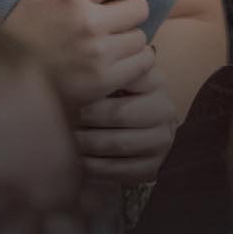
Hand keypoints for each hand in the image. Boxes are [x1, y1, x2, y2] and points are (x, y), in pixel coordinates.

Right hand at [2, 0, 152, 109]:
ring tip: (118, 44)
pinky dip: (137, 61)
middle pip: (140, 8)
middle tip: (122, 19)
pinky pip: (142, 63)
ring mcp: (99, 53)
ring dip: (131, 39)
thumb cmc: (17, 37)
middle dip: (131, 12)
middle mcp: (89, 22)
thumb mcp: (31, 0)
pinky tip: (124, 61)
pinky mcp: (104, 80)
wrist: (6, 81)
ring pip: (141, 37)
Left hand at [74, 63, 177, 183]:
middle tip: (68, 116)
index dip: (97, 86)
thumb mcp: (114, 79)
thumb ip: (102, 70)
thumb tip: (75, 63)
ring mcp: (162, 140)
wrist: (138, 131)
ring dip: (88, 143)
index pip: (129, 79)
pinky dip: (96, 167)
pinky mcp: (153, 167)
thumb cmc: (116, 98)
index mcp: (155, 82)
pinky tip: (80, 160)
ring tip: (69, 138)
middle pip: (120, 114)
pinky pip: (120, 170)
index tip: (73, 89)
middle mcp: (164, 110)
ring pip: (118, 144)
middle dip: (88, 117)